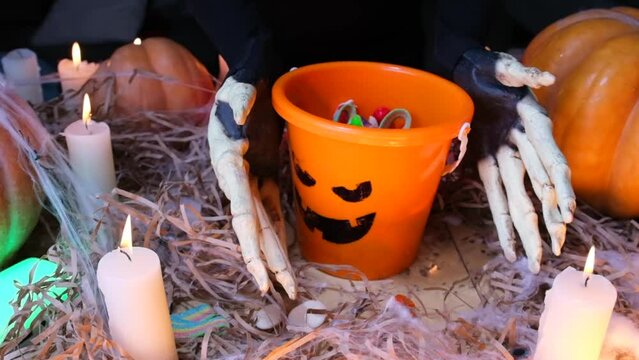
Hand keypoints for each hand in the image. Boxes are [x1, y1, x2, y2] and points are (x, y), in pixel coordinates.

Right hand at [208, 76, 295, 298]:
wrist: (251, 76)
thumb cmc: (242, 84)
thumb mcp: (237, 93)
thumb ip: (239, 107)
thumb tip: (240, 124)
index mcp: (228, 164)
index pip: (241, 211)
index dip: (250, 243)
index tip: (259, 270)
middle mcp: (237, 179)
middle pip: (253, 227)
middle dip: (265, 260)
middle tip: (278, 291)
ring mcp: (252, 180)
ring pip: (264, 224)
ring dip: (275, 254)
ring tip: (288, 284)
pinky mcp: (265, 175)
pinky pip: (274, 209)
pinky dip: (280, 233)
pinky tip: (287, 255)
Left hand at [453, 48, 575, 272]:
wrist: (467, 72)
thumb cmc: (489, 69)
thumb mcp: (505, 68)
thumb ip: (524, 74)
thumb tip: (545, 79)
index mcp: (534, 127)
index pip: (552, 164)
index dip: (560, 190)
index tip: (566, 213)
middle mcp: (524, 148)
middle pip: (540, 191)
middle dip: (548, 221)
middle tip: (556, 249)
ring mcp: (506, 160)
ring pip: (522, 201)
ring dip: (530, 229)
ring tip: (538, 257)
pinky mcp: (487, 165)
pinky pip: (496, 198)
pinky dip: (502, 222)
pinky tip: (508, 246)